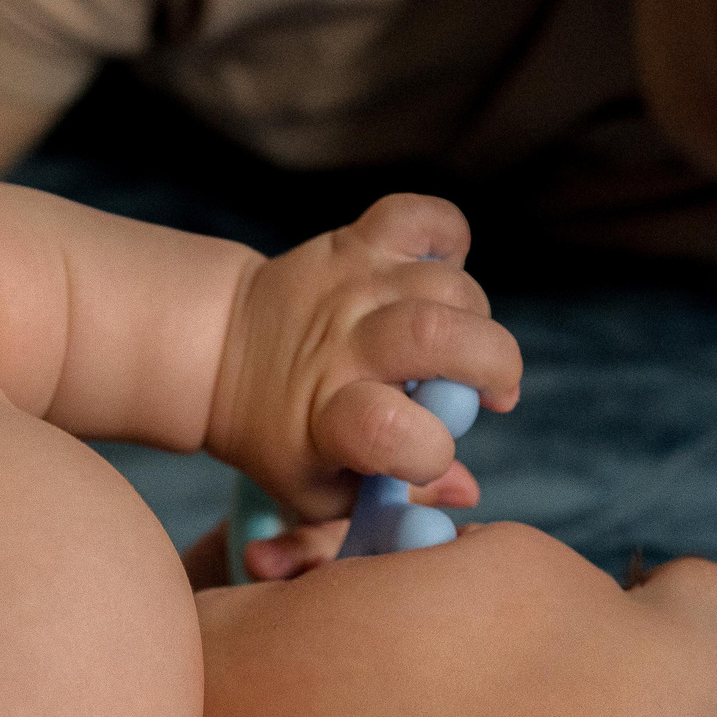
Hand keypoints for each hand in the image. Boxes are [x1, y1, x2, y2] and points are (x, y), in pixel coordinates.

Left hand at [206, 194, 518, 525]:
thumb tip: (465, 490)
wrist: (223, 350)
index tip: (427, 457)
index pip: (390, 430)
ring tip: (460, 347)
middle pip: (434, 334)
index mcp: (326, 419)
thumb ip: (395, 501)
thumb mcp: (321, 492)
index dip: (428, 451)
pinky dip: (449, 237)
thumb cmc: (284, 435)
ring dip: (478, 320)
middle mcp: (341, 345)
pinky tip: (442, 277)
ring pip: (446, 284)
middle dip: (494, 364)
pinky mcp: (353, 243)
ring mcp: (349, 287)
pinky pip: (423, 215)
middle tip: (494, 390)